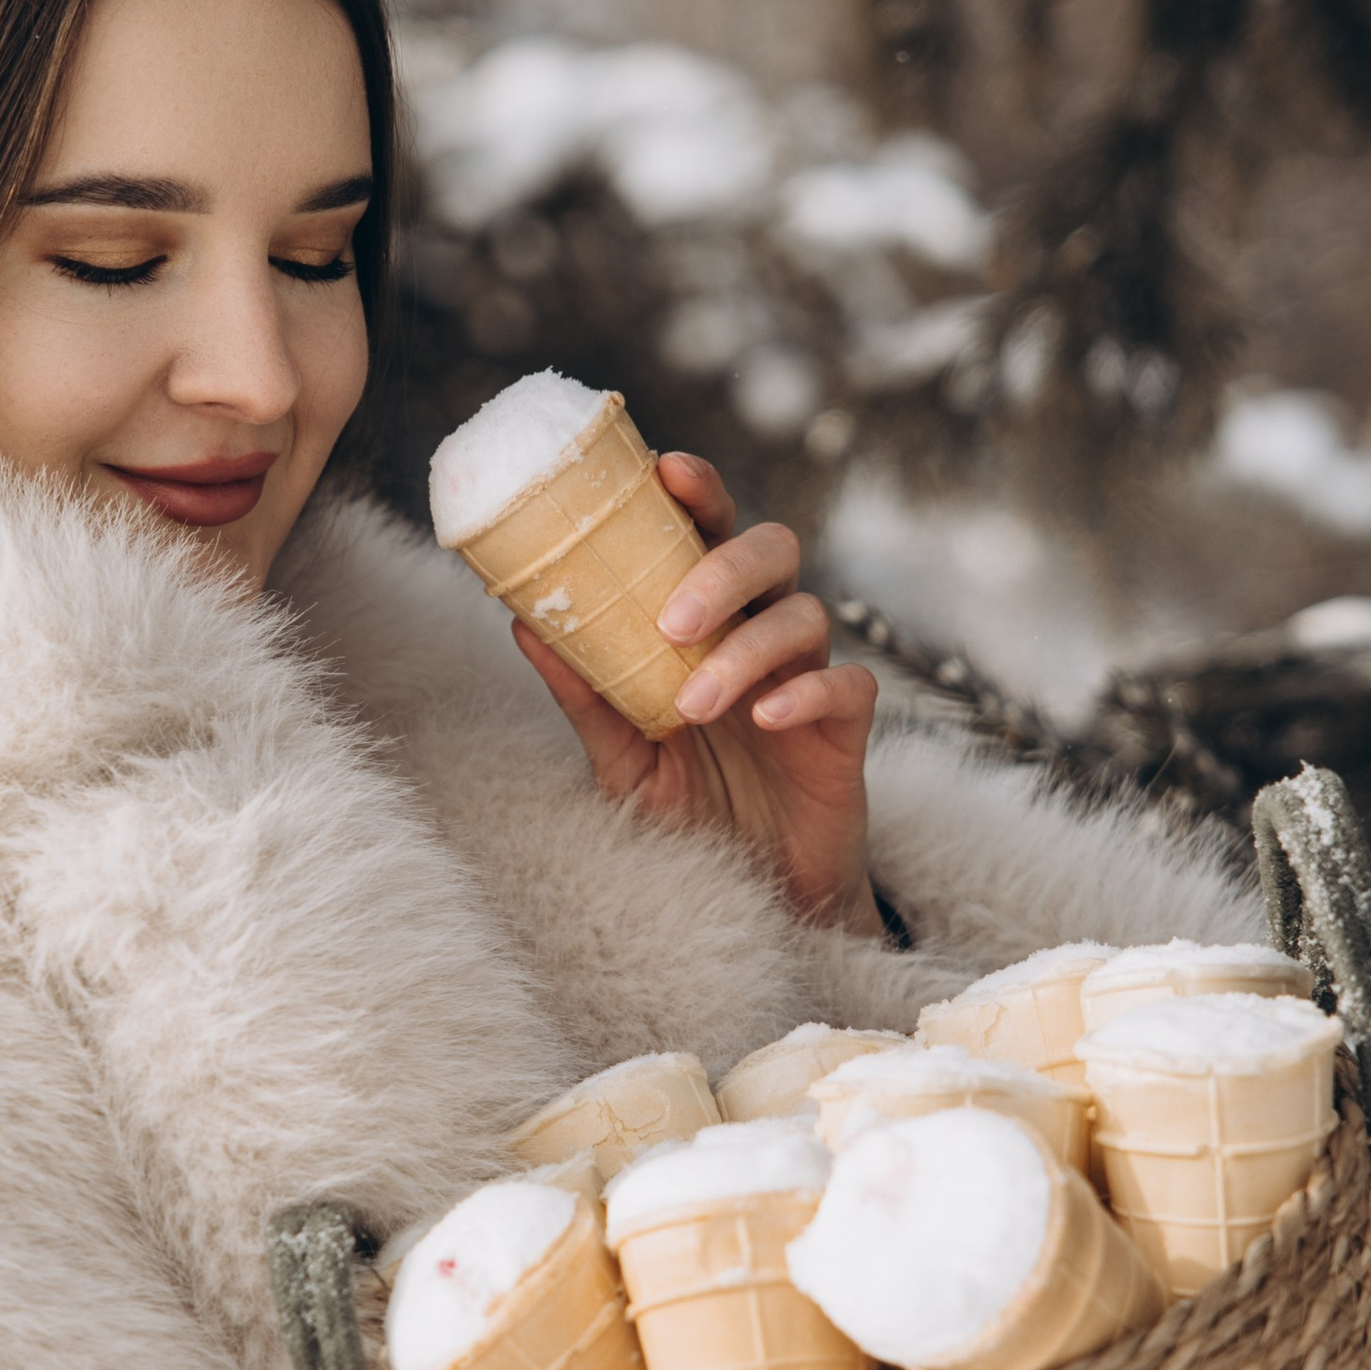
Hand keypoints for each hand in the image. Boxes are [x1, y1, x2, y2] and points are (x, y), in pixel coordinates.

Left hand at [509, 451, 883, 930]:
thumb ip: (586, 696)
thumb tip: (521, 623)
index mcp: (711, 626)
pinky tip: (766, 720)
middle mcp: (763, 637)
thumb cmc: (692, 816)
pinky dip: (807, 693)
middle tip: (671, 621)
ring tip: (693, 706)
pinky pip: (849, 686)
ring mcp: (809, 680)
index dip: (698, 492)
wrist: (757, 898)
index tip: (665, 470)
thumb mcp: (623, 761)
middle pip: (772, 550)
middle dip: (724, 566)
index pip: (710, 535)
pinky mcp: (846, 734)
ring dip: (745, 651)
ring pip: (804, 616)